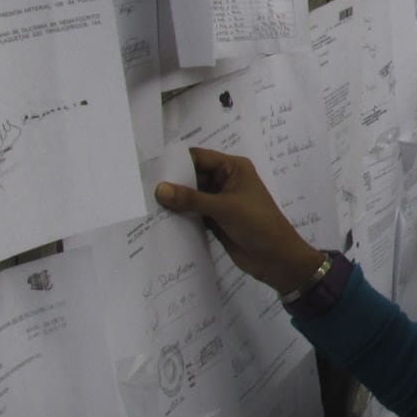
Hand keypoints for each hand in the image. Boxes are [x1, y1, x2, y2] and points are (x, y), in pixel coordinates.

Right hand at [155, 147, 321, 295]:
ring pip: (191, 196)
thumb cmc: (257, 224)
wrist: (276, 259)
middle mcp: (225, 180)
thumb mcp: (225, 208)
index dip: (176, 162)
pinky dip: (180, 215)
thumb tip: (159, 189)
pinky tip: (158, 219)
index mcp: (233, 168)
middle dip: (171, 182)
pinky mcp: (215, 219)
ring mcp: (220, 201)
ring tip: (144, 203)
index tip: (149, 167)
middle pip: (192, 176)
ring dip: (174, 201)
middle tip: (140, 187)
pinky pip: (193, 212)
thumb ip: (191, 199)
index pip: (199, 157)